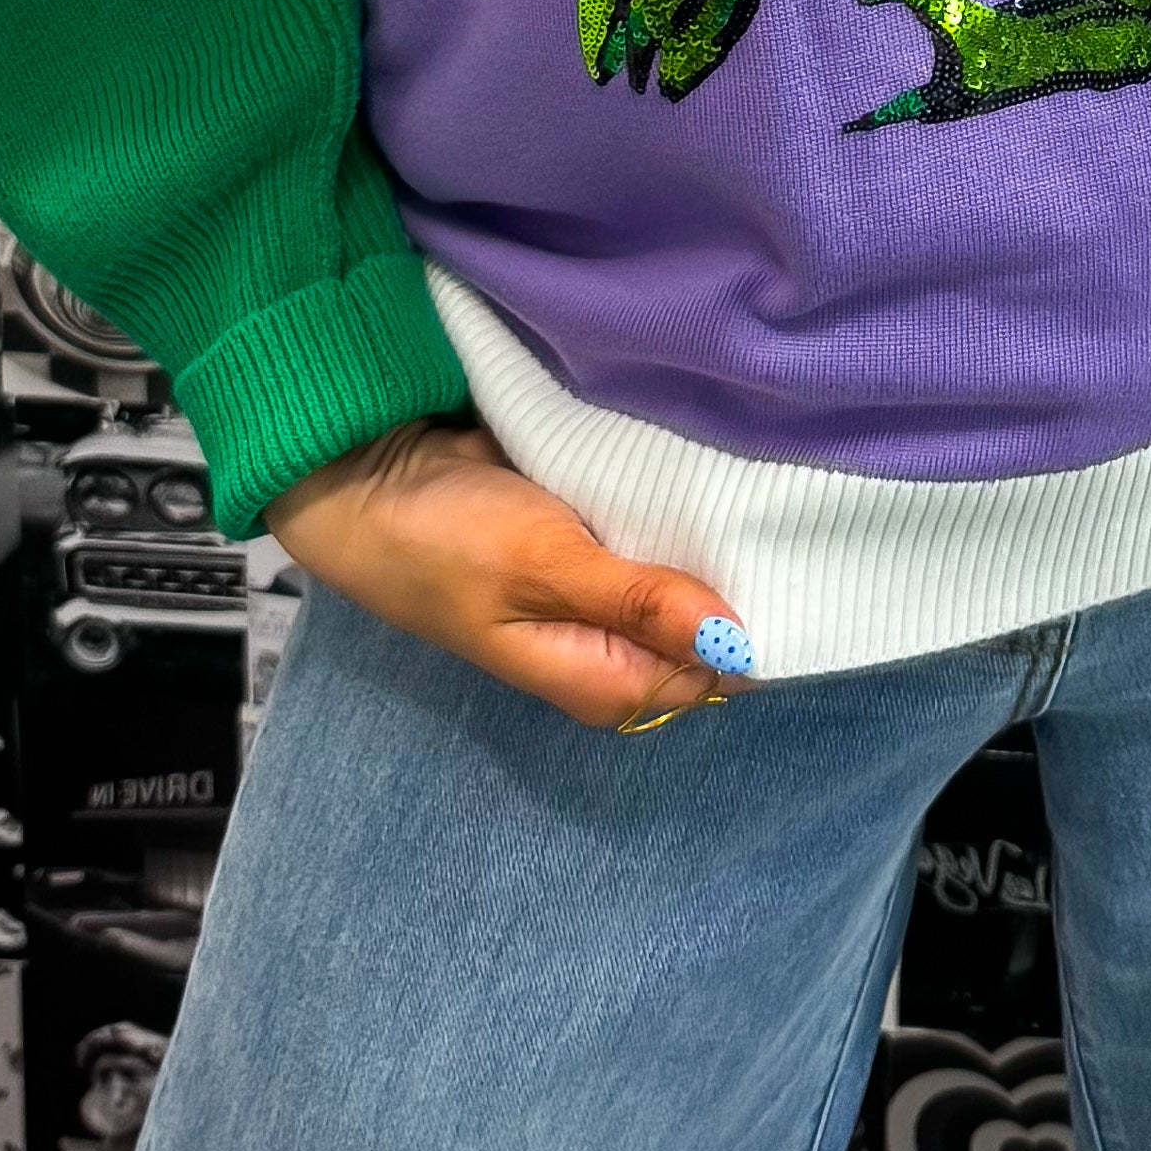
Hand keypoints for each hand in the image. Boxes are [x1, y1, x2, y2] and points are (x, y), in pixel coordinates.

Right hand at [273, 416, 747, 732]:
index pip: (713, 673)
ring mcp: (600, 591)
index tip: (785, 564)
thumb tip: (739, 643)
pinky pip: (654, 530)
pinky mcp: (591, 539)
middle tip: (768, 510)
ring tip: (742, 482)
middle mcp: (609, 645)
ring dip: (704, 535)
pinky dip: (670, 505)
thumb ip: (639, 602)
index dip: (750, 625)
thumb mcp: (544, 566)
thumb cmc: (444, 540)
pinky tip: (697, 472)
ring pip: (685, 574)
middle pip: (705, 626)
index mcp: (602, 678)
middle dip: (732, 575)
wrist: (365, 476)